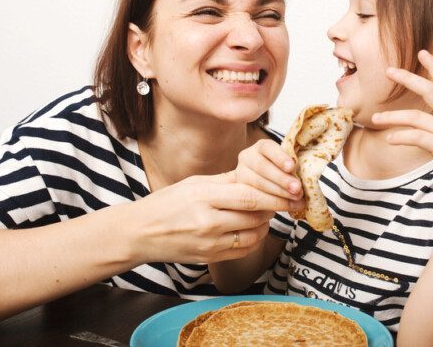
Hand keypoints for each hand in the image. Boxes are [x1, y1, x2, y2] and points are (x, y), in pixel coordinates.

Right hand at [130, 173, 301, 264]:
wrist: (140, 233)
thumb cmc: (166, 204)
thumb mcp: (194, 183)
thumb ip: (226, 181)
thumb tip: (256, 174)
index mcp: (204, 196)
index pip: (250, 196)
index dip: (276, 194)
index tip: (292, 191)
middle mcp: (207, 221)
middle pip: (255, 215)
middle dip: (277, 207)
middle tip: (289, 200)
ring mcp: (209, 243)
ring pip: (253, 234)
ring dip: (266, 223)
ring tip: (268, 212)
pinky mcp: (210, 258)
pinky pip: (243, 250)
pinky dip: (255, 238)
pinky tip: (254, 228)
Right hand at [231, 139, 302, 201]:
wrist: (267, 189)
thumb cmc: (284, 176)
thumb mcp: (288, 167)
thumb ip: (292, 167)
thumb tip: (307, 175)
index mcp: (261, 148)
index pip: (267, 147)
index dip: (279, 156)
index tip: (292, 167)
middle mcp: (246, 158)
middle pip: (261, 166)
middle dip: (281, 179)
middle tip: (298, 189)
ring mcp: (240, 175)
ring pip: (257, 184)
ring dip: (279, 193)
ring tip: (296, 199)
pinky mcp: (238, 192)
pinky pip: (253, 199)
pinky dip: (272, 204)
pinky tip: (287, 207)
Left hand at [371, 49, 432, 195]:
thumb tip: (430, 126)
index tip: (422, 52)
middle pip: (430, 89)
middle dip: (408, 78)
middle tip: (388, 70)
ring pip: (415, 116)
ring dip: (391, 117)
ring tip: (374, 119)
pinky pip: (416, 137)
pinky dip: (400, 137)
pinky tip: (389, 139)